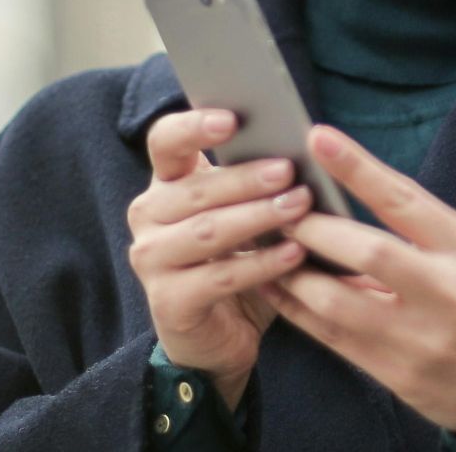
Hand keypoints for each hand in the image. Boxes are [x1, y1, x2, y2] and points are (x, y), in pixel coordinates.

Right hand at [126, 108, 310, 407]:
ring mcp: (152, 260)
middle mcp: (149, 216)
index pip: (166, 141)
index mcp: (167, 184)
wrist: (219, 337)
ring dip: (257, 217)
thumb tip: (306, 148)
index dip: (193, 126)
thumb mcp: (247, 215)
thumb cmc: (239, 260)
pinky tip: (294, 253)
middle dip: (246, 178)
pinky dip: (260, 264)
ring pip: (207, 231)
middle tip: (290, 170)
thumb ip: (260, 184)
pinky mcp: (167, 302)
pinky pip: (219, 277)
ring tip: (300, 206)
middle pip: (195, 188)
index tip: (232, 119)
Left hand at [259, 125, 455, 434]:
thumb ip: (421, 234)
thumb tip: (348, 200)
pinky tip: (277, 289)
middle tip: (279, 209)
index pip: (407, 200)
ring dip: (294, 273)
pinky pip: (333, 338)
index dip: (359, 168)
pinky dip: (297, 310)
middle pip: (367, 251)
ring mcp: (422, 338)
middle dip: (314, 228)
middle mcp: (448, 291)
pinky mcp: (399, 375)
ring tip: (268, 249)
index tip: (319, 138)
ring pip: (338, 302)